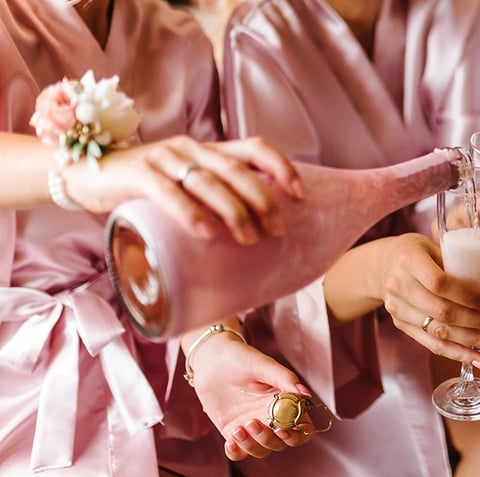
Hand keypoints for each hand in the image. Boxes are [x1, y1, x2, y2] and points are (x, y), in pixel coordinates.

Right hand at [63, 136, 303, 244]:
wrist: (87, 175)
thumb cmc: (146, 189)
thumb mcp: (186, 187)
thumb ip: (214, 198)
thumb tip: (255, 235)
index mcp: (209, 150)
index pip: (255, 149)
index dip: (281, 168)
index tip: (300, 195)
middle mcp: (191, 149)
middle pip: (237, 170)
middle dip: (262, 201)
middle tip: (276, 231)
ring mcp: (164, 158)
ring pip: (208, 182)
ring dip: (233, 211)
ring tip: (249, 239)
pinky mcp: (137, 174)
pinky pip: (168, 192)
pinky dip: (190, 213)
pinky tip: (207, 233)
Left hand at [186, 332, 314, 460]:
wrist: (211, 359)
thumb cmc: (241, 358)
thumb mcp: (264, 365)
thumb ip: (286, 379)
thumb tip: (306, 394)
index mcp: (285, 402)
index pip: (301, 426)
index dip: (298, 433)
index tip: (285, 428)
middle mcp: (271, 418)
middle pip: (282, 443)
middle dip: (271, 440)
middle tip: (255, 424)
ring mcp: (252, 426)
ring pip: (262, 450)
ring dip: (252, 445)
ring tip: (239, 428)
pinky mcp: (232, 431)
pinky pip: (239, 452)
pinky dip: (236, 452)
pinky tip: (230, 442)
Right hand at [324, 233, 479, 367]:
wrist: (383, 265)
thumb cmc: (419, 252)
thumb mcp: (436, 245)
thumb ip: (459, 264)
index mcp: (409, 259)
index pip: (440, 283)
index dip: (468, 295)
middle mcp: (399, 285)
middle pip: (442, 312)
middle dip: (479, 322)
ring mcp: (397, 308)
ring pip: (439, 332)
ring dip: (473, 342)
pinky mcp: (401, 325)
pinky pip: (431, 344)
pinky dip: (457, 353)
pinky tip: (477, 359)